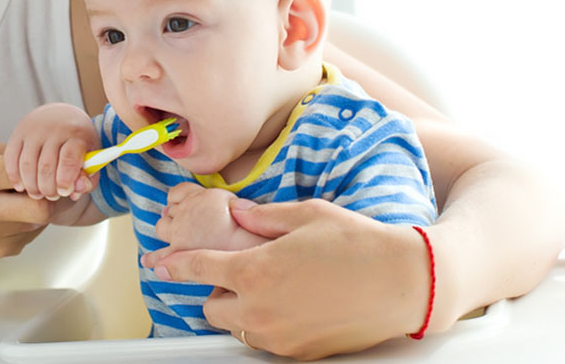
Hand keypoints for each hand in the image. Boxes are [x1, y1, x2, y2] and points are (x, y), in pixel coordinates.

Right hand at [0, 138, 52, 267]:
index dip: (37, 168)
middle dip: (52, 195)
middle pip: (39, 208)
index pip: (18, 171)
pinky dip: (32, 221)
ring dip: (42, 207)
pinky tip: (17, 213)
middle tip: (50, 185)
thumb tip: (44, 160)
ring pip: (39, 221)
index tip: (39, 165)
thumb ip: (7, 152)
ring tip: (28, 197)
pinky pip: (32, 233)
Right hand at [3, 103, 98, 200]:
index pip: (69, 158)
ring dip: (31, 186)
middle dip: (48, 188)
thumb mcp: (91, 156)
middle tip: (52, 196)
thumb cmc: (78, 141)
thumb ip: (88, 178)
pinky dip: (14, 176)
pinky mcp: (18, 132)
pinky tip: (21, 186)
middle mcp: (54, 129)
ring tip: (38, 194)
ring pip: (27, 165)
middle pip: (46, 166)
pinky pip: (11, 158)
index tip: (64, 192)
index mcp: (76, 133)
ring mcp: (34, 130)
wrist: (61, 114)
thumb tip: (74, 192)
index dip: (65, 179)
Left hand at [142, 199, 430, 359]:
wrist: (405, 282)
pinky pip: (267, 341)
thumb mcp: (306, 215)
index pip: (197, 268)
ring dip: (242, 310)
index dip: (174, 264)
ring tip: (273, 288)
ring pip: (238, 328)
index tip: (159, 263)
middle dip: (218, 290)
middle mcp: (260, 310)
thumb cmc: (360, 243)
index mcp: (255, 271)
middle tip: (243, 272)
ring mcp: (280, 337)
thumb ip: (262, 217)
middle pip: (211, 308)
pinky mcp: (300, 354)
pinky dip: (269, 325)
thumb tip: (238, 215)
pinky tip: (294, 304)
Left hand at [154, 183, 268, 251]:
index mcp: (206, 197)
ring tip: (168, 234)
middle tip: (180, 221)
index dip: (180, 197)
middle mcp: (189, 211)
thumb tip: (240, 208)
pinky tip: (149, 262)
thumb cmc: (264, 234)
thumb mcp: (261, 209)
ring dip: (165, 230)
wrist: (252, 252)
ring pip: (161, 227)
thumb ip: (247, 206)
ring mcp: (180, 233)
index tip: (182, 203)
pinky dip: (153, 258)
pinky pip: (157, 255)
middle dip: (173, 214)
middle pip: (171, 209)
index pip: (180, 191)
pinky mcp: (177, 255)